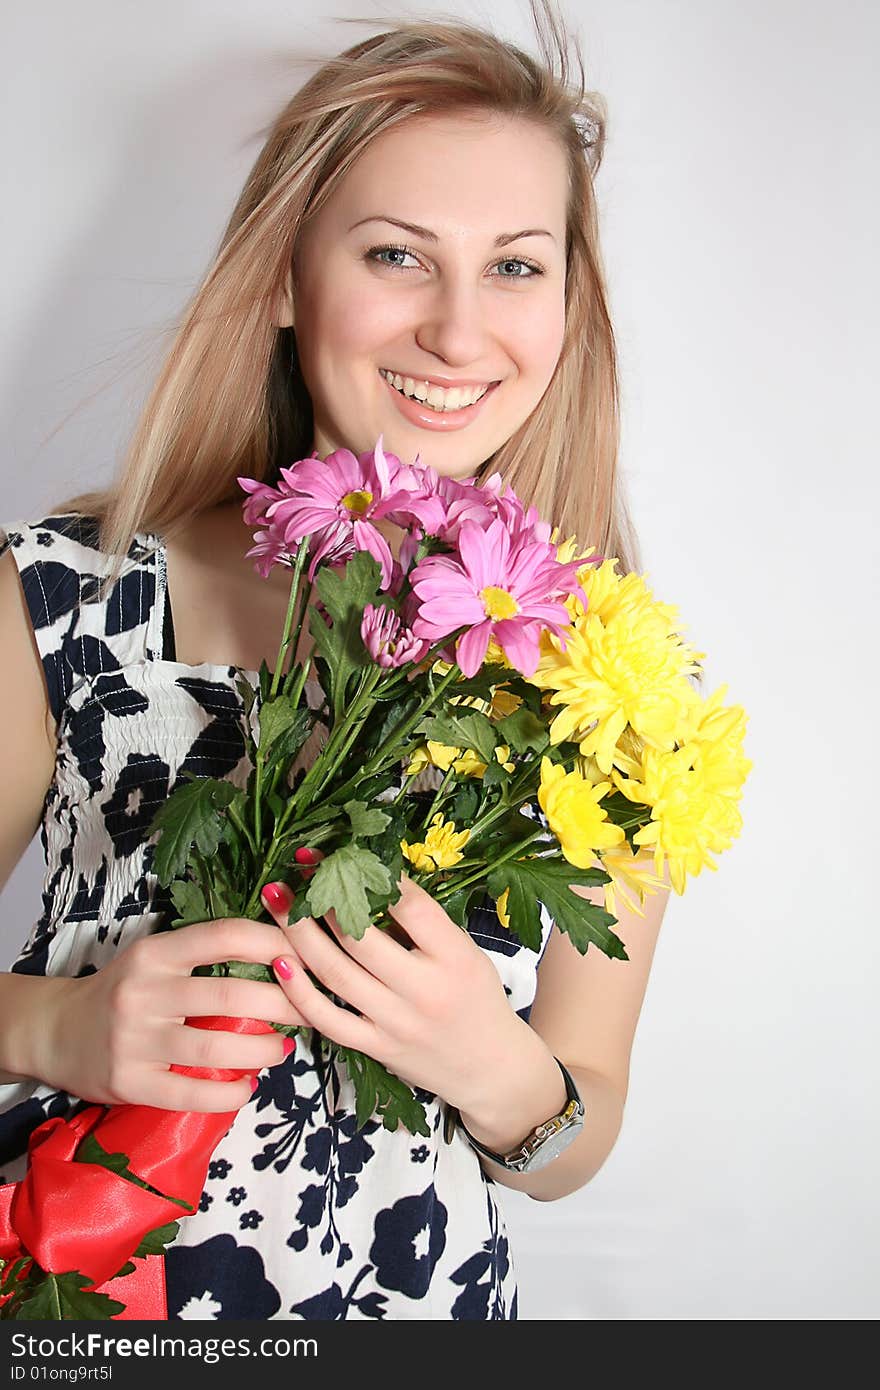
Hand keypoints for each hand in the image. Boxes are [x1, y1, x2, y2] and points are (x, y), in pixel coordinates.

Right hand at [34, 917, 309, 1111]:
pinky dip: (231, 1094)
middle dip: (285, 1005)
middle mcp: (144, 992)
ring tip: (281, 1048)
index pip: (225, 936)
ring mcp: (135, 1040)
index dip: (274, 941)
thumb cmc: (123, 992)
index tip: (307, 954)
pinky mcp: (130, 1083)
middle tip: (312, 1010)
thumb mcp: (156, 959)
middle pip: (232, 996)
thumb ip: (205, 954)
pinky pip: (194, 1094)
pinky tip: (246, 1087)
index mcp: (155, 953)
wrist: (54, 1032)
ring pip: (218, 1049)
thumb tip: (283, 954)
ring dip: (264, 1051)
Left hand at [260, 865, 525, 1113]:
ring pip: (336, 974)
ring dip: (299, 934)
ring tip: (277, 899)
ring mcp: (396, 1023)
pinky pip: (328, 1019)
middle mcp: (425, 991)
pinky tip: (280, 962)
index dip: (375, 877)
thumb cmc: (476, 997)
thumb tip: (371, 880)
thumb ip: (425, 925)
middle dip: (324, 899)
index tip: (345, 852)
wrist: (490, 1068)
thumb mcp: (466, 953)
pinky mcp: (376, 1048)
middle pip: (360, 940)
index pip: (410, 908)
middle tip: (300, 868)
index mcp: (454, 958)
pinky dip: (299, 991)